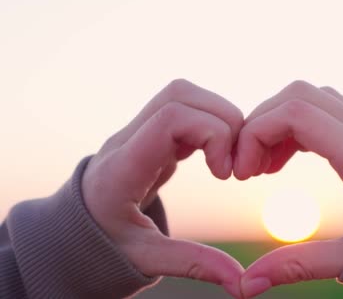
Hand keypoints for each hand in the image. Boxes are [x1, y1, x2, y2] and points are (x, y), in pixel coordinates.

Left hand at [82, 79, 244, 297]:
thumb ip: (193, 264)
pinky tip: (216, 156)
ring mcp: (138, 133)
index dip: (212, 134)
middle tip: (234, 164)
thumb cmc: (102, 246)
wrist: (71, 234)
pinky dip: (209, 125)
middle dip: (222, 119)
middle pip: (180, 94)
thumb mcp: (145, 259)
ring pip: (183, 95)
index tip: (226, 174)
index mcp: (123, 166)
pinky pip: (185, 110)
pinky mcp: (150, 136)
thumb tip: (241, 283)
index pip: (171, 117)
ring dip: (218, 117)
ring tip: (229, 158)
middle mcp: (128, 140)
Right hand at [234, 81, 342, 297]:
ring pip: (316, 100)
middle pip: (302, 95)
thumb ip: (298, 266)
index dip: (257, 133)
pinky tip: (290, 162)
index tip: (241, 172)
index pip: (298, 112)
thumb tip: (246, 285)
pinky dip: (301, 128)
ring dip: (282, 123)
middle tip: (246, 168)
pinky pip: (330, 115)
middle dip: (263, 123)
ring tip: (264, 168)